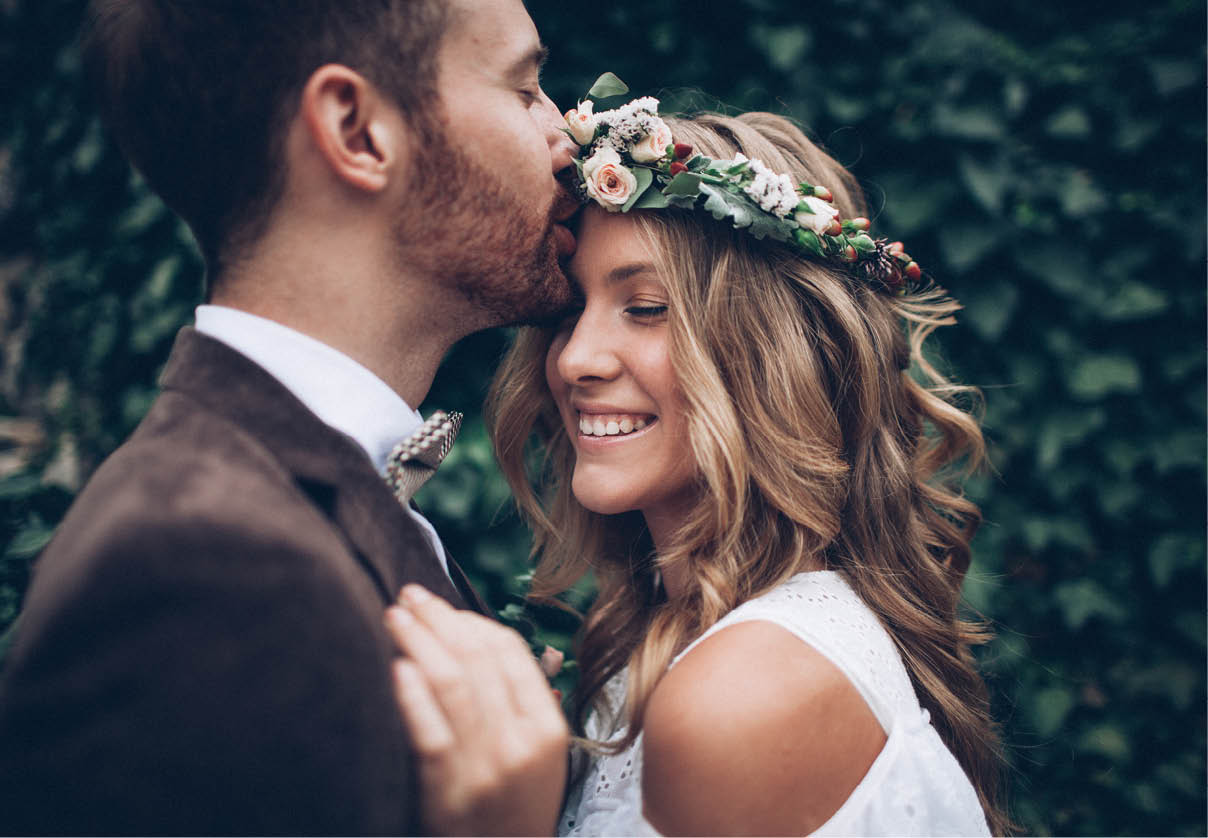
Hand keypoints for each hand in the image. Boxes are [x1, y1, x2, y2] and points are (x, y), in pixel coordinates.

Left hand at [385, 585, 568, 836]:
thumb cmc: (516, 807)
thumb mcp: (541, 755)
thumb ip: (524, 698)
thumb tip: (488, 637)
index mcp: (545, 727)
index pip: (509, 653)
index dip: (472, 621)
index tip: (443, 607)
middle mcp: (518, 742)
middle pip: (476, 660)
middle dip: (440, 619)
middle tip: (410, 596)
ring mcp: (484, 766)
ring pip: (451, 685)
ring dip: (419, 642)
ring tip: (396, 617)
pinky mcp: (447, 790)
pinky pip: (428, 731)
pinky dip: (412, 694)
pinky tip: (397, 666)